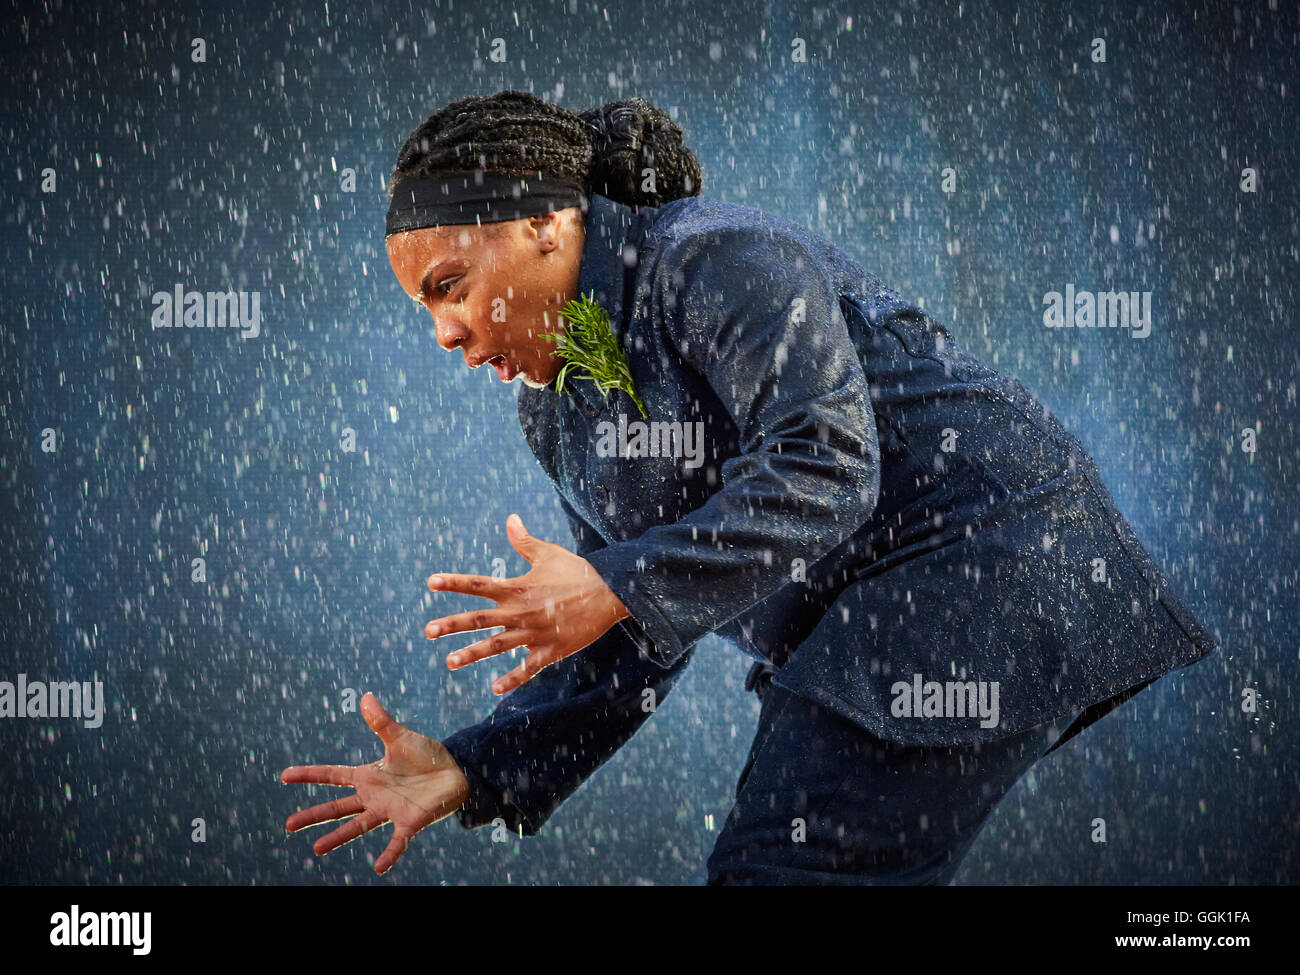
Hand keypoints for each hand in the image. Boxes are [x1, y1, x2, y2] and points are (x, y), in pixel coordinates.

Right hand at [281, 692, 468, 875]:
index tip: (284, 776)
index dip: (309, 775)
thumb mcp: (401, 737)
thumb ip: (382, 722)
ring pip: (358, 826)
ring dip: (338, 838)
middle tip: (288, 825)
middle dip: (313, 815)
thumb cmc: (426, 756)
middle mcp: (374, 797)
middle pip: (337, 807)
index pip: (333, 775)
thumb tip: (366, 697)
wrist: (455, 771)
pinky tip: (379, 867)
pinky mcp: (410, 822)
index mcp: (369, 776)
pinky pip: (397, 841)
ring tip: (317, 849)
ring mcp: (390, 811)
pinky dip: (389, 854)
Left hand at [426, 512, 630, 693]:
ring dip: (472, 653)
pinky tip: (495, 688)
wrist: (609, 593)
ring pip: (497, 646)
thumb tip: (510, 518)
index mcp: (517, 588)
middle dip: (452, 624)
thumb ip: (524, 541)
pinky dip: (512, 679)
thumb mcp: (548, 553)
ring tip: (449, 662)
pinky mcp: (551, 650)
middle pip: (480, 618)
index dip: (454, 582)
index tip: (430, 582)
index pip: (478, 584)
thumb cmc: (577, 571)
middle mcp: (520, 611)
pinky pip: (528, 668)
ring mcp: (534, 632)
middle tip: (428, 630)